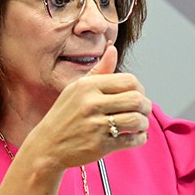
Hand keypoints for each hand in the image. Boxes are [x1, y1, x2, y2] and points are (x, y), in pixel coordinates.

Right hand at [27, 43, 151, 170]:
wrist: (47, 145)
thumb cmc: (64, 115)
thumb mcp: (77, 89)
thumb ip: (99, 71)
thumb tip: (113, 49)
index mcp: (88, 86)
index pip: (129, 80)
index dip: (140, 88)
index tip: (138, 95)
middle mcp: (92, 103)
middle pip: (136, 99)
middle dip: (146, 106)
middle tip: (144, 110)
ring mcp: (96, 125)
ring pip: (136, 119)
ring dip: (144, 123)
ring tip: (141, 124)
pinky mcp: (100, 145)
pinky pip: (131, 139)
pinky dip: (140, 139)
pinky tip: (137, 137)